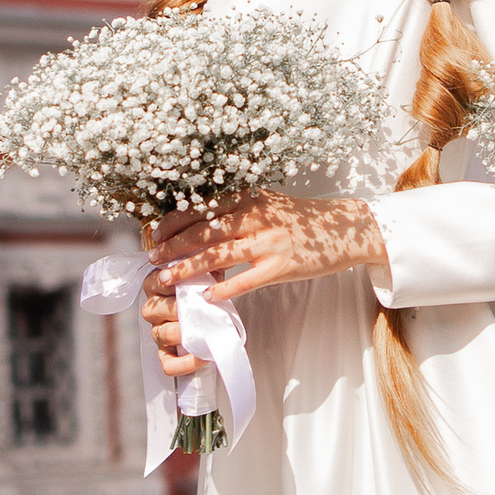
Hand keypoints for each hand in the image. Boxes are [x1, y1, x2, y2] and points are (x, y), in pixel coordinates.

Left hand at [142, 195, 385, 373]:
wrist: (342, 229)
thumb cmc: (298, 219)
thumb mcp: (266, 203)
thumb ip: (235, 210)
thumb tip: (195, 222)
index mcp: (249, 198)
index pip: (201, 208)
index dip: (173, 223)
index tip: (153, 236)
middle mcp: (257, 216)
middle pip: (204, 231)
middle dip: (173, 248)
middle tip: (152, 261)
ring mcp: (269, 241)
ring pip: (219, 255)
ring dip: (188, 269)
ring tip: (167, 280)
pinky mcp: (282, 265)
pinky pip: (246, 280)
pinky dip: (224, 289)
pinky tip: (206, 297)